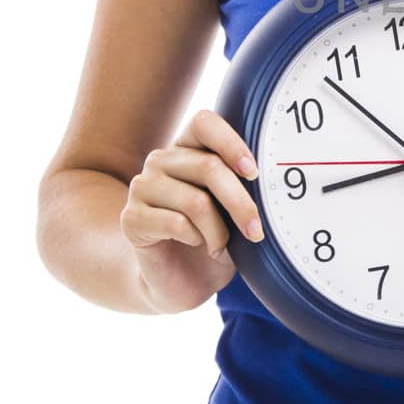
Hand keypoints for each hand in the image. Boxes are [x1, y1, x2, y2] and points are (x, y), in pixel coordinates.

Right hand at [122, 107, 264, 314]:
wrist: (179, 281)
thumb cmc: (213, 238)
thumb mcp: (233, 210)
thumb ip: (242, 187)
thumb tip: (271, 181)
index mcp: (187, 147)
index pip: (204, 123)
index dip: (231, 143)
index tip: (253, 173)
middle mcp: (161, 160)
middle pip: (209, 167)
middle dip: (240, 203)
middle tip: (255, 231)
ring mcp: (142, 187)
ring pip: (196, 201)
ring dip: (218, 231)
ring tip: (220, 246)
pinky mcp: (132, 218)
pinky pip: (175, 223)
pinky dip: (197, 239)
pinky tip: (197, 245)